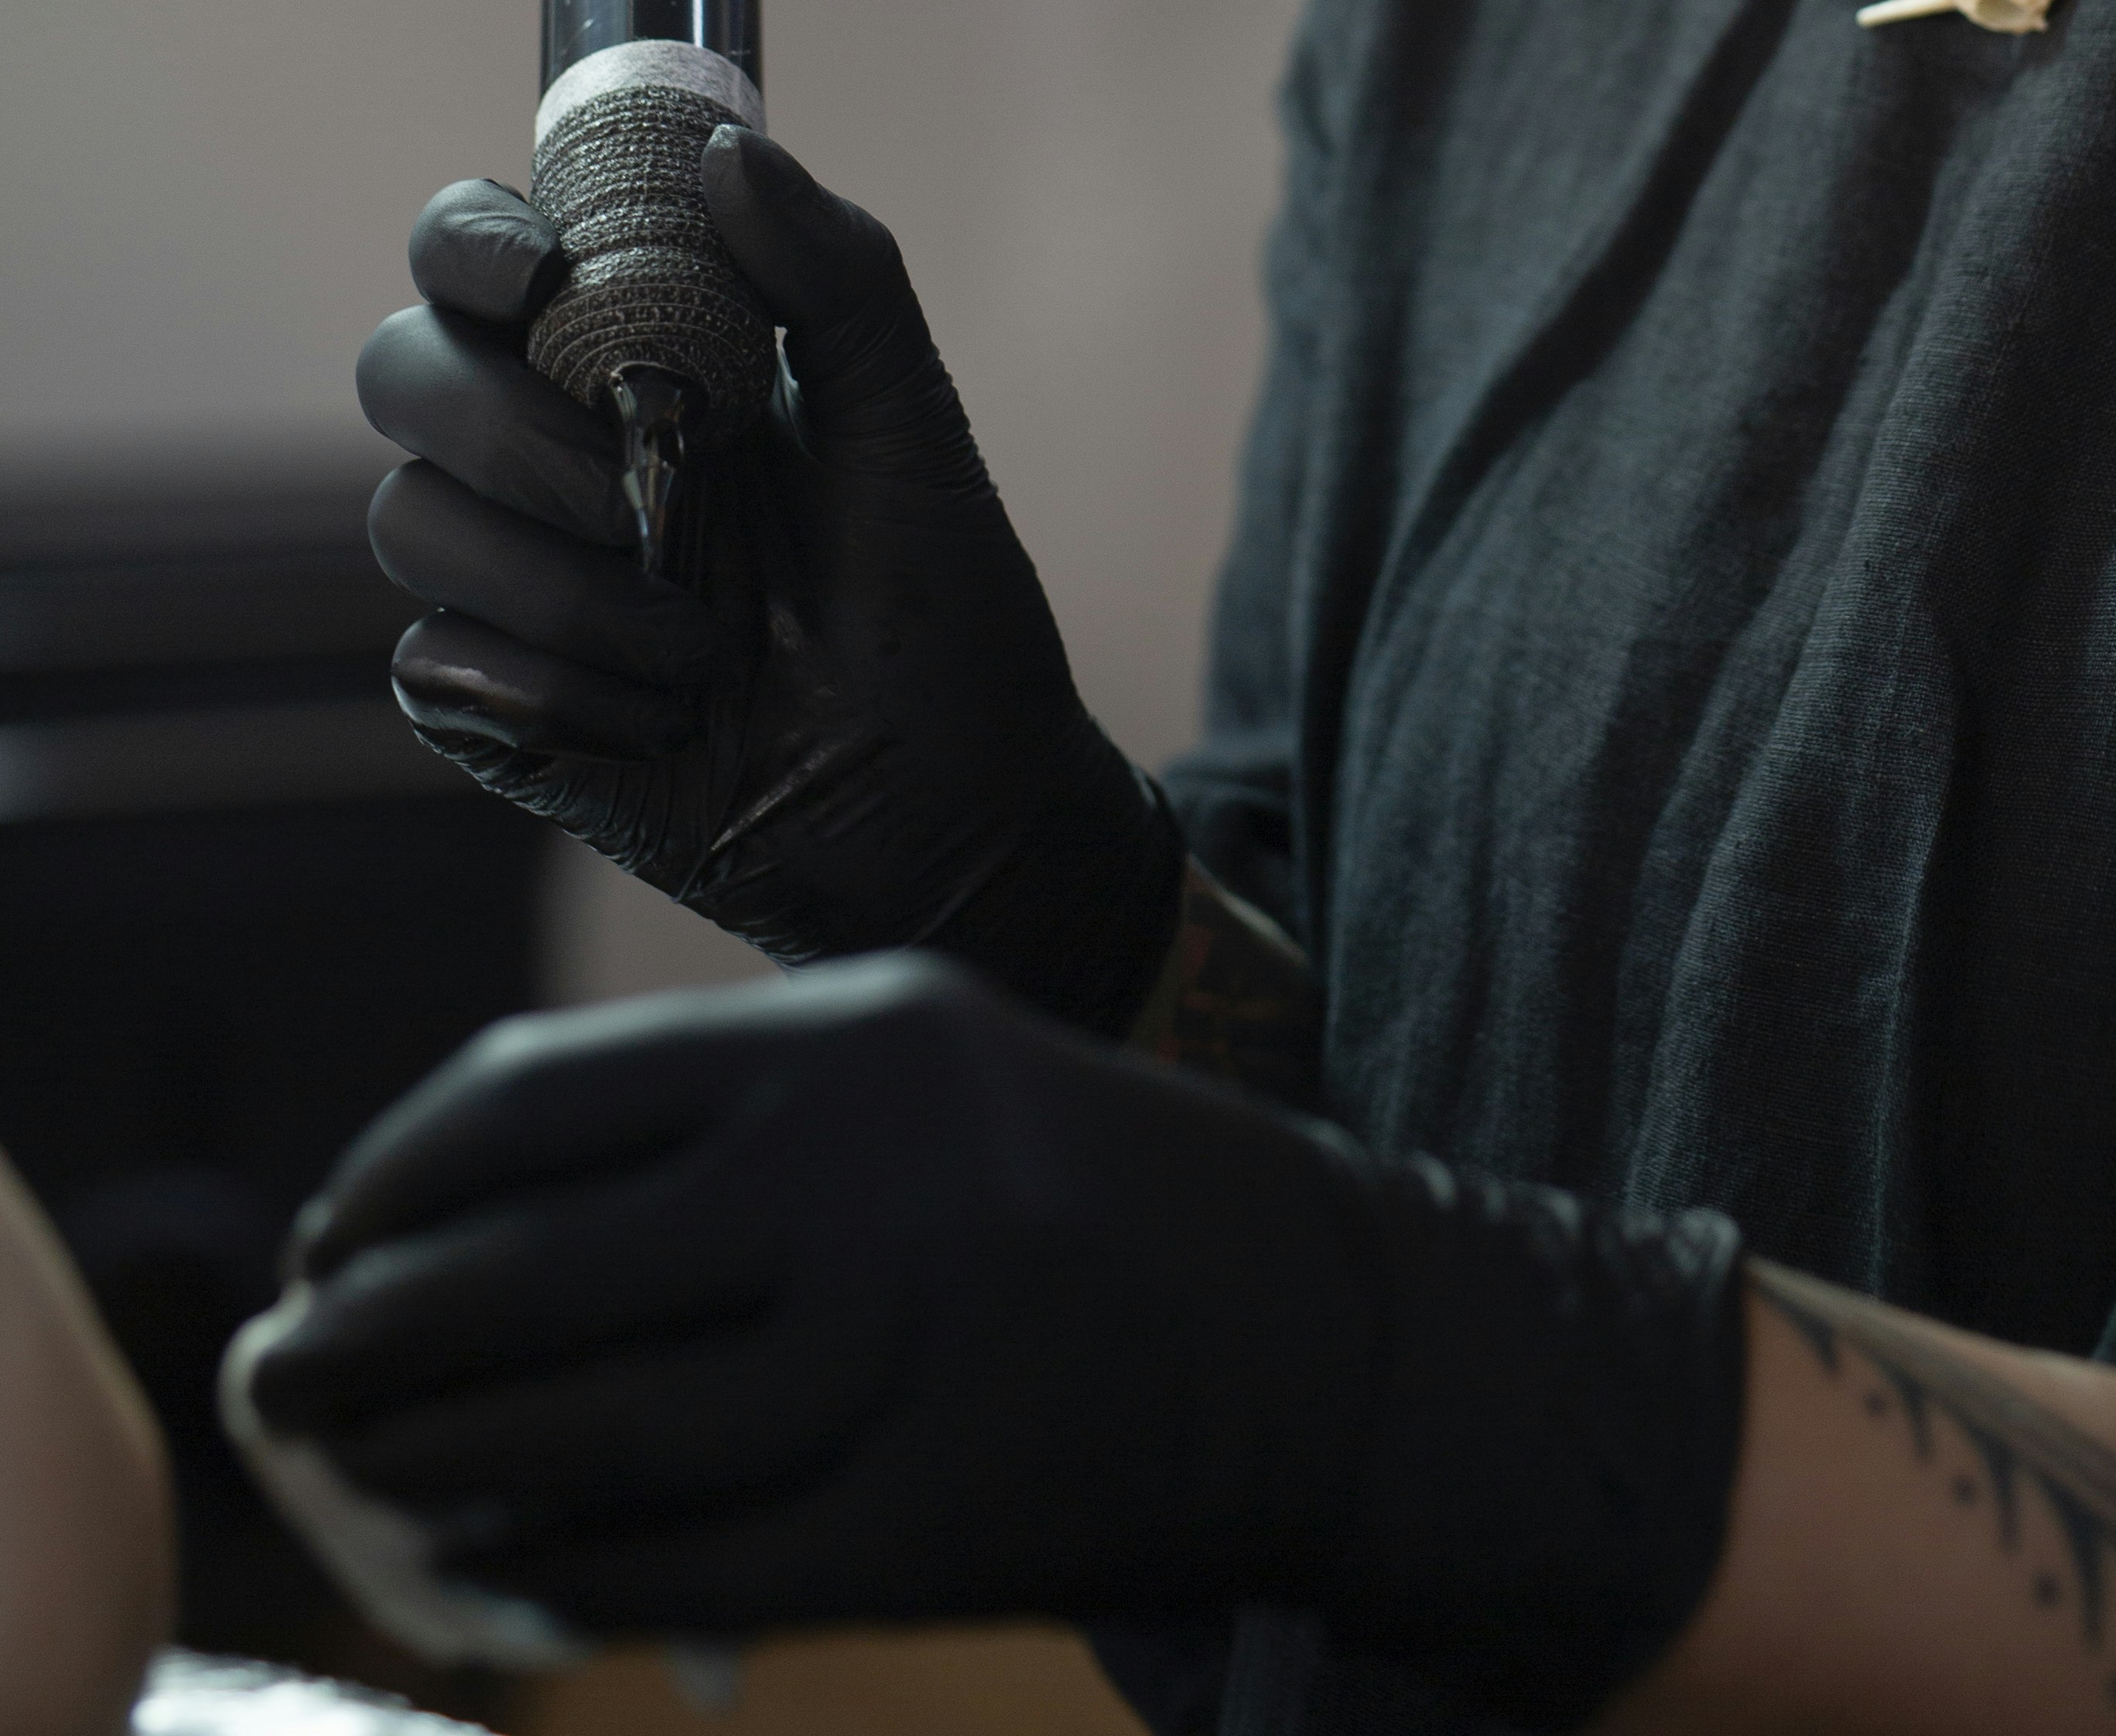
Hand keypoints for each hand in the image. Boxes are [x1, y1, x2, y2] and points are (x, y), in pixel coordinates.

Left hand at [235, 958, 1746, 1720]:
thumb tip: (463, 1201)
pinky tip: (499, 1573)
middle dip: (366, 1334)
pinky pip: (682, 1566)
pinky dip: (560, 1578)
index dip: (393, 1177)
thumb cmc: (1090, 1194)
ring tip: (363, 1485)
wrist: (1337, 1336)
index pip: (538, 1096)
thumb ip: (726, 1114)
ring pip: (586, 1431)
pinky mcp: (935, 1514)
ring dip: (439, 1470)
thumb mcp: (926, 1070)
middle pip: (528, 1266)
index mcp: (858, 1035)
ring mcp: (907, 1346)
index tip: (321, 1239)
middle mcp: (873, 1169)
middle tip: (280, 1377)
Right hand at [358, 132, 1179, 1021]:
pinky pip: (436, 663)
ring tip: (701, 636)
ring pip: (408, 519)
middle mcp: (548, 451)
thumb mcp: (906, 419)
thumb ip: (833, 272)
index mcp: (630, 357)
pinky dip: (557, 689)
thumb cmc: (938, 598)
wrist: (954, 803)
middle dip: (514, 425)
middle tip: (651, 484)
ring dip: (563, 581)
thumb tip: (726, 148)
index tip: (542, 274)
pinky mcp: (496, 706)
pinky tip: (667, 717)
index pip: (471, 255)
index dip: (468, 242)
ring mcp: (512, 578)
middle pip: (400, 369)